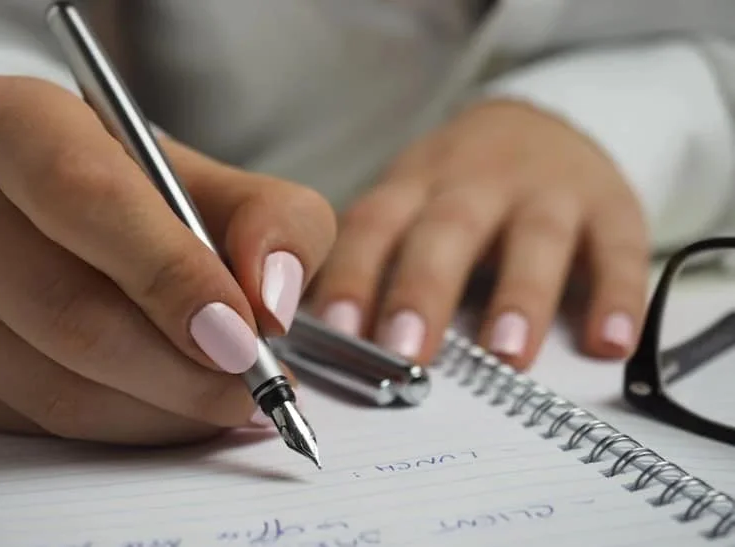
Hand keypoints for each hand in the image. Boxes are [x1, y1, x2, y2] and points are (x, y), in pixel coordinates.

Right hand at [0, 76, 335, 444]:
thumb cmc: (161, 199)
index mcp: (11, 120)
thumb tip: (269, 300)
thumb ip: (278, 224)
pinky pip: (39, 422)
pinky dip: (127, 427)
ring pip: (53, 382)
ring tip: (228, 399)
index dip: (169, 273)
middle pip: (64, 306)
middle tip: (252, 384)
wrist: (91, 224)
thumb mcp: (236, 188)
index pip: (85, 195)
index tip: (242, 332)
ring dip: (161, 408)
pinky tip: (174, 406)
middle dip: (178, 365)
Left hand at [309, 99, 648, 368]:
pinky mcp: (610, 206)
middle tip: (407, 352)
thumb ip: (377, 260)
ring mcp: (547, 192)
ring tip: (506, 355)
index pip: (375, 226)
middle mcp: (478, 183)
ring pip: (535, 239)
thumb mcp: (411, 202)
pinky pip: (619, 250)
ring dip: (520, 296)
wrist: (543, 125)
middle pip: (448, 230)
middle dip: (425, 290)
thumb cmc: (460, 187)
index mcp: (417, 185)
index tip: (338, 333)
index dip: (355, 276)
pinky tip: (608, 343)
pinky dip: (617, 296)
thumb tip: (324, 339)